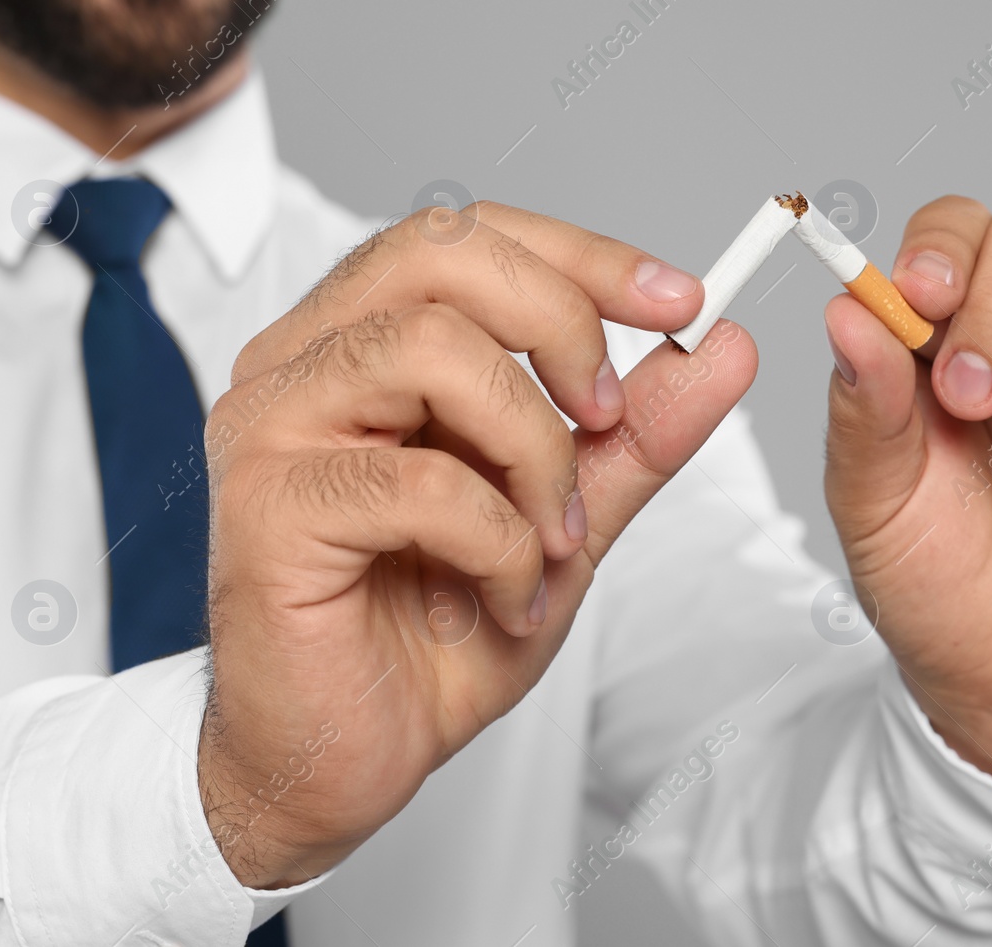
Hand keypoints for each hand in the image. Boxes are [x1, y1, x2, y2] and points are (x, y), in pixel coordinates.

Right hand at [196, 203, 756, 885]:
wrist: (343, 758)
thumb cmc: (430, 632)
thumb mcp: (564, 515)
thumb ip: (635, 432)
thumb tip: (724, 345)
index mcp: (359, 341)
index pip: (466, 233)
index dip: (582, 255)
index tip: (681, 302)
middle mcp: (301, 361)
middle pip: (438, 252)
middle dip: (562, 323)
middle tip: (610, 417)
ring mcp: (271, 427)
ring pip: (430, 347)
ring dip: (534, 447)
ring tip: (555, 535)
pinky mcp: (267, 508)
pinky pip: (421, 480)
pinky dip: (500, 540)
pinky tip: (507, 594)